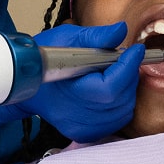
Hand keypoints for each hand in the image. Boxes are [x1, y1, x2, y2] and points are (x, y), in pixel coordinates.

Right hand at [0, 22, 142, 142]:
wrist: (27, 83)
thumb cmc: (45, 58)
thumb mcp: (68, 38)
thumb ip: (96, 36)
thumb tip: (121, 31)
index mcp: (69, 91)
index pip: (109, 87)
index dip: (127, 67)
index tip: (136, 50)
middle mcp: (76, 115)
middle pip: (120, 99)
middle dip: (128, 75)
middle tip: (125, 58)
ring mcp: (82, 127)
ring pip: (123, 111)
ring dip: (127, 89)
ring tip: (118, 72)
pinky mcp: (86, 133)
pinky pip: (117, 120)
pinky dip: (122, 103)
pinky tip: (113, 89)